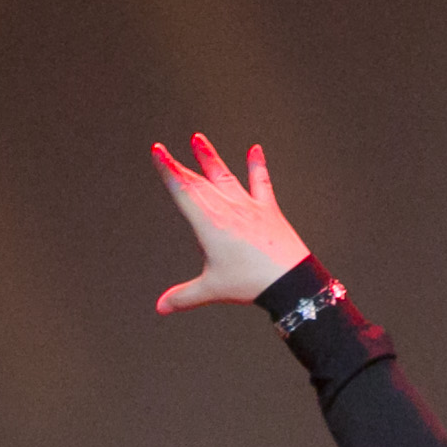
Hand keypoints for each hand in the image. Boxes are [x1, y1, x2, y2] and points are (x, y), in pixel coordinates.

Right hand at [152, 134, 308, 311]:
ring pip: (224, 175)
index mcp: (208, 223)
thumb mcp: (211, 289)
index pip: (182, 190)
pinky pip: (261, 183)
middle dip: (181, 166)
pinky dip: (257, 166)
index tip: (157, 151)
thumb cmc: (249, 284)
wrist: (288, 280)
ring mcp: (248, 206)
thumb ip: (183, 296)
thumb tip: (160, 308)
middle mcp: (226, 208)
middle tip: (167, 151)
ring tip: (198, 138)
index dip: (168, 170)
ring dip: (210, 157)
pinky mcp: (268, 209)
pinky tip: (255, 149)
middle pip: (199, 182)